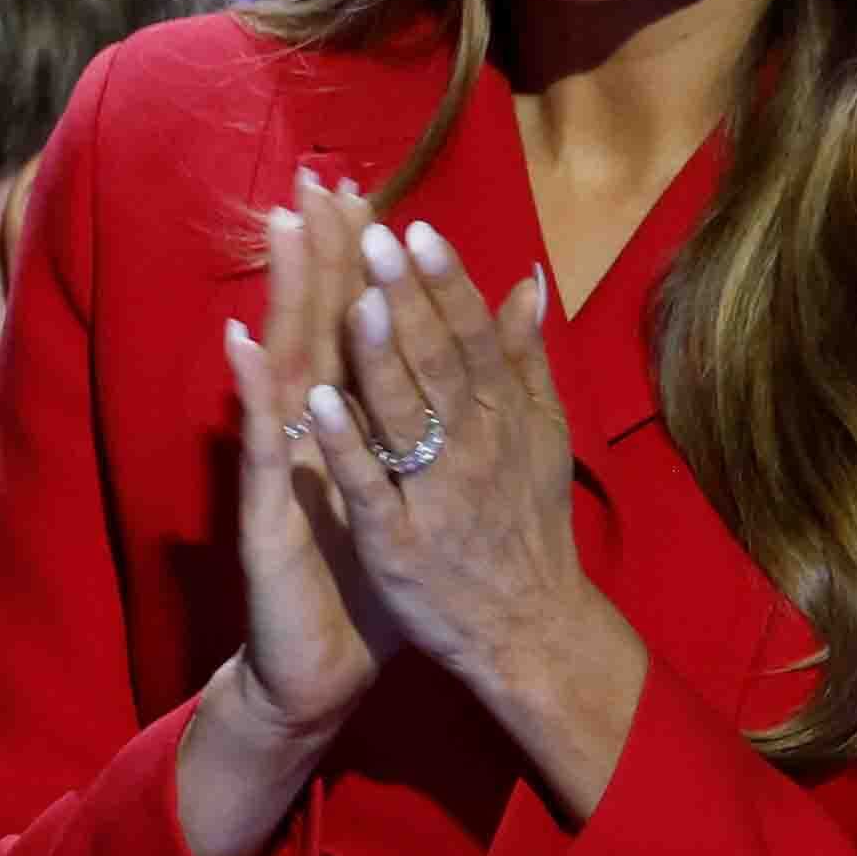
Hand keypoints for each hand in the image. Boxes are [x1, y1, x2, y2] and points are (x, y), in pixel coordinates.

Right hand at [216, 168, 405, 744]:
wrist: (320, 665)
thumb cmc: (366, 580)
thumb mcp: (407, 493)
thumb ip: (424, 429)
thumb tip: (455, 373)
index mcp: (345, 426)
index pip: (351, 327)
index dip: (356, 264)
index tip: (365, 190)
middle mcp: (306, 434)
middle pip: (314, 327)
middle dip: (316, 254)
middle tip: (315, 181)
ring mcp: (281, 466)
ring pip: (284, 367)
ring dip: (283, 298)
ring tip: (283, 231)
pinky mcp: (266, 510)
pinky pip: (263, 446)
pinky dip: (257, 395)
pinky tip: (247, 346)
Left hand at [300, 216, 596, 695]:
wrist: (528, 629)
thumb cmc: (523, 524)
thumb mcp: (538, 438)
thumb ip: (526, 360)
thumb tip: (527, 280)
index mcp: (503, 418)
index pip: (473, 337)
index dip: (445, 283)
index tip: (416, 226)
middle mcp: (475, 449)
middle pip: (439, 363)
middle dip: (406, 300)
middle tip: (374, 236)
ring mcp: (437, 496)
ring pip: (406, 417)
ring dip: (380, 358)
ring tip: (355, 300)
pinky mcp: (398, 543)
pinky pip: (371, 488)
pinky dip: (347, 446)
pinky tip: (318, 404)